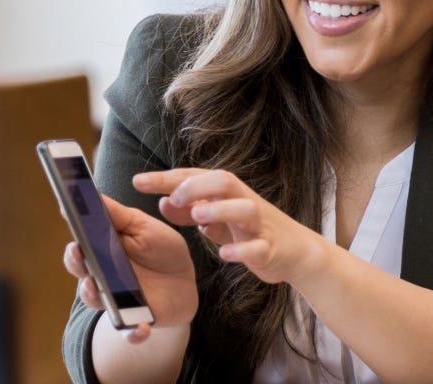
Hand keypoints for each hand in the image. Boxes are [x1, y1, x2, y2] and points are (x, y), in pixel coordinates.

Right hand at [62, 195, 197, 343]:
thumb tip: (90, 193)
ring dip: (95, 296)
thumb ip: (118, 215)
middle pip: (81, 273)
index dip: (74, 238)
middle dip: (77, 264)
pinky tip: (141, 328)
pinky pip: (129, 332)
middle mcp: (102, 278)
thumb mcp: (143, 227)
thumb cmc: (159, 249)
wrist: (183, 281)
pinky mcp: (135, 321)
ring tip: (98, 287)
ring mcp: (116, 301)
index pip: (79, 247)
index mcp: (102, 252)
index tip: (68, 224)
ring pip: (97, 302)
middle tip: (79, 253)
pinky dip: (132, 333)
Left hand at [133, 169, 326, 286]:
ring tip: (198, 216)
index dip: (167, 178)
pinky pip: (258, 247)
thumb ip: (190, 211)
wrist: (295, 252)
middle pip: (224, 181)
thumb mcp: (217, 218)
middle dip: (197, 185)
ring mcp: (259, 225)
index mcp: (228, 193)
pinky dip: (242, 250)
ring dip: (221, 209)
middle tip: (172, 196)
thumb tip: (162, 202)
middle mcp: (244, 202)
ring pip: (245, 208)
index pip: (195, 177)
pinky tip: (224, 255)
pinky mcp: (271, 248)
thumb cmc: (250, 230)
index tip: (138, 181)